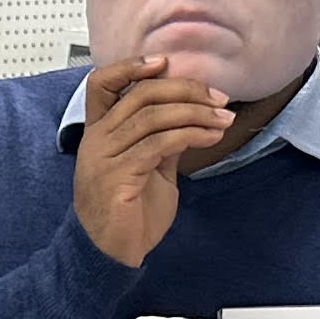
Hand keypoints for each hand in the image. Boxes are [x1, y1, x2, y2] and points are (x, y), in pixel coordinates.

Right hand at [71, 55, 239, 266]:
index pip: (102, 84)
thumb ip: (160, 140)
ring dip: (196, 112)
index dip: (131, 66)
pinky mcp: (119, 176)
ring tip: (223, 118)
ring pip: (153, 116)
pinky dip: (191, 135)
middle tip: (218, 97)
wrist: (110, 255)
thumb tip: (188, 115)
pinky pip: (160, 143)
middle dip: (186, 90)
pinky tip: (210, 137)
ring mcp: (105, 157)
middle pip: (141, 94)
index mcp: (98, 133)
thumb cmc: (127, 214)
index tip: (165, 63)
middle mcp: (96, 140)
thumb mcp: (148, 168)